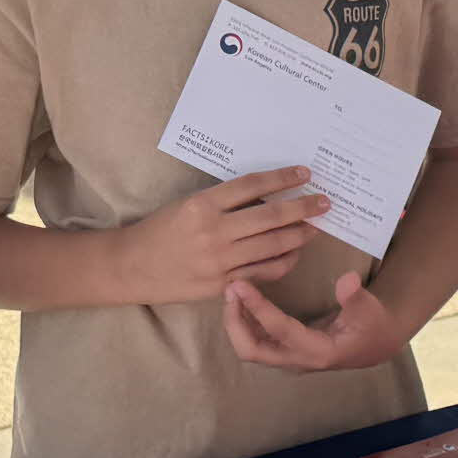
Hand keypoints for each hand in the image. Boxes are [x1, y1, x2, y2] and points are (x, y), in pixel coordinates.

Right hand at [111, 168, 326, 302]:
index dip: (282, 178)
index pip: (252, 185)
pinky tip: (294, 252)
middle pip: (270, 217)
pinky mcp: (222, 284)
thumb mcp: (188, 204)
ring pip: (272, 246)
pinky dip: (283, 261)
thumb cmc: (161, 230)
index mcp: (202, 204)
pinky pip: (263, 272)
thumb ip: (224, 202)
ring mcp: (219, 261)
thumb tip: (267, 195)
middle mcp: (213, 232)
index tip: (304, 172)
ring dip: (300, 235)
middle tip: (325, 202)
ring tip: (315, 226)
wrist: (133, 267)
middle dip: (303, 208)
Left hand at [221, 270, 404, 373]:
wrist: (374, 344)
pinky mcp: (282, 352)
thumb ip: (356, 296)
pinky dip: (242, 322)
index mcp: (318, 352)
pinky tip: (239, 299)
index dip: (258, 308)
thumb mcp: (369, 308)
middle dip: (235, 322)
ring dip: (235, 322)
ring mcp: (287, 359)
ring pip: (248, 348)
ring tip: (231, 291)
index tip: (241, 285)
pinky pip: (254, 341)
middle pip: (252, 350)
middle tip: (230, 290)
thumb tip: (347, 280)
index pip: (279, 331)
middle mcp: (297, 360)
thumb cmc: (372, 324)